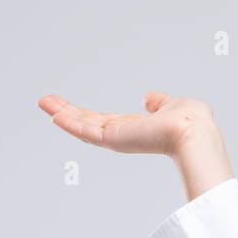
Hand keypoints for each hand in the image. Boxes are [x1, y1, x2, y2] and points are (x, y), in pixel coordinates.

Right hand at [37, 92, 216, 155]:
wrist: (194, 132)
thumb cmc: (191, 121)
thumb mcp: (170, 106)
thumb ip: (158, 103)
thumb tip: (149, 98)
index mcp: (135, 128)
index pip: (103, 121)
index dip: (85, 114)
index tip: (68, 106)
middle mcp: (123, 135)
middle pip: (87, 123)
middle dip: (66, 112)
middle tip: (45, 102)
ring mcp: (117, 139)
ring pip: (82, 126)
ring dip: (61, 114)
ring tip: (43, 103)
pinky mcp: (114, 139)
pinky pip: (87, 131)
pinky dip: (70, 123)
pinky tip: (54, 116)